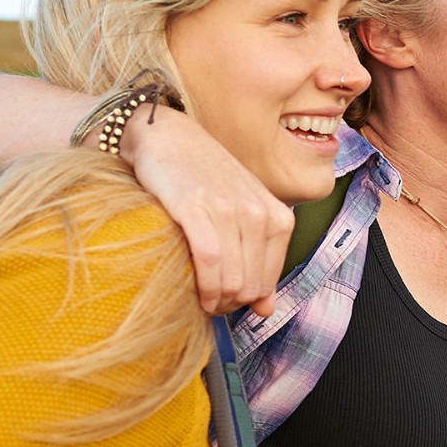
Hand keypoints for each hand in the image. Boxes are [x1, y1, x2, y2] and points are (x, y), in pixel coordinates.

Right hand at [117, 109, 294, 315]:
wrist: (168, 136)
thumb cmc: (205, 179)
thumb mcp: (243, 215)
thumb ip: (259, 260)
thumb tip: (267, 310)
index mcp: (278, 215)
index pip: (269, 281)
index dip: (247, 301)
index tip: (227, 301)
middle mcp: (259, 212)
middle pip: (251, 286)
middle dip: (230, 304)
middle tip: (210, 302)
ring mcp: (229, 208)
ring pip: (233, 280)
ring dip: (216, 300)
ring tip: (202, 299)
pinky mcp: (196, 207)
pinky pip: (209, 261)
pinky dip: (204, 286)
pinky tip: (196, 293)